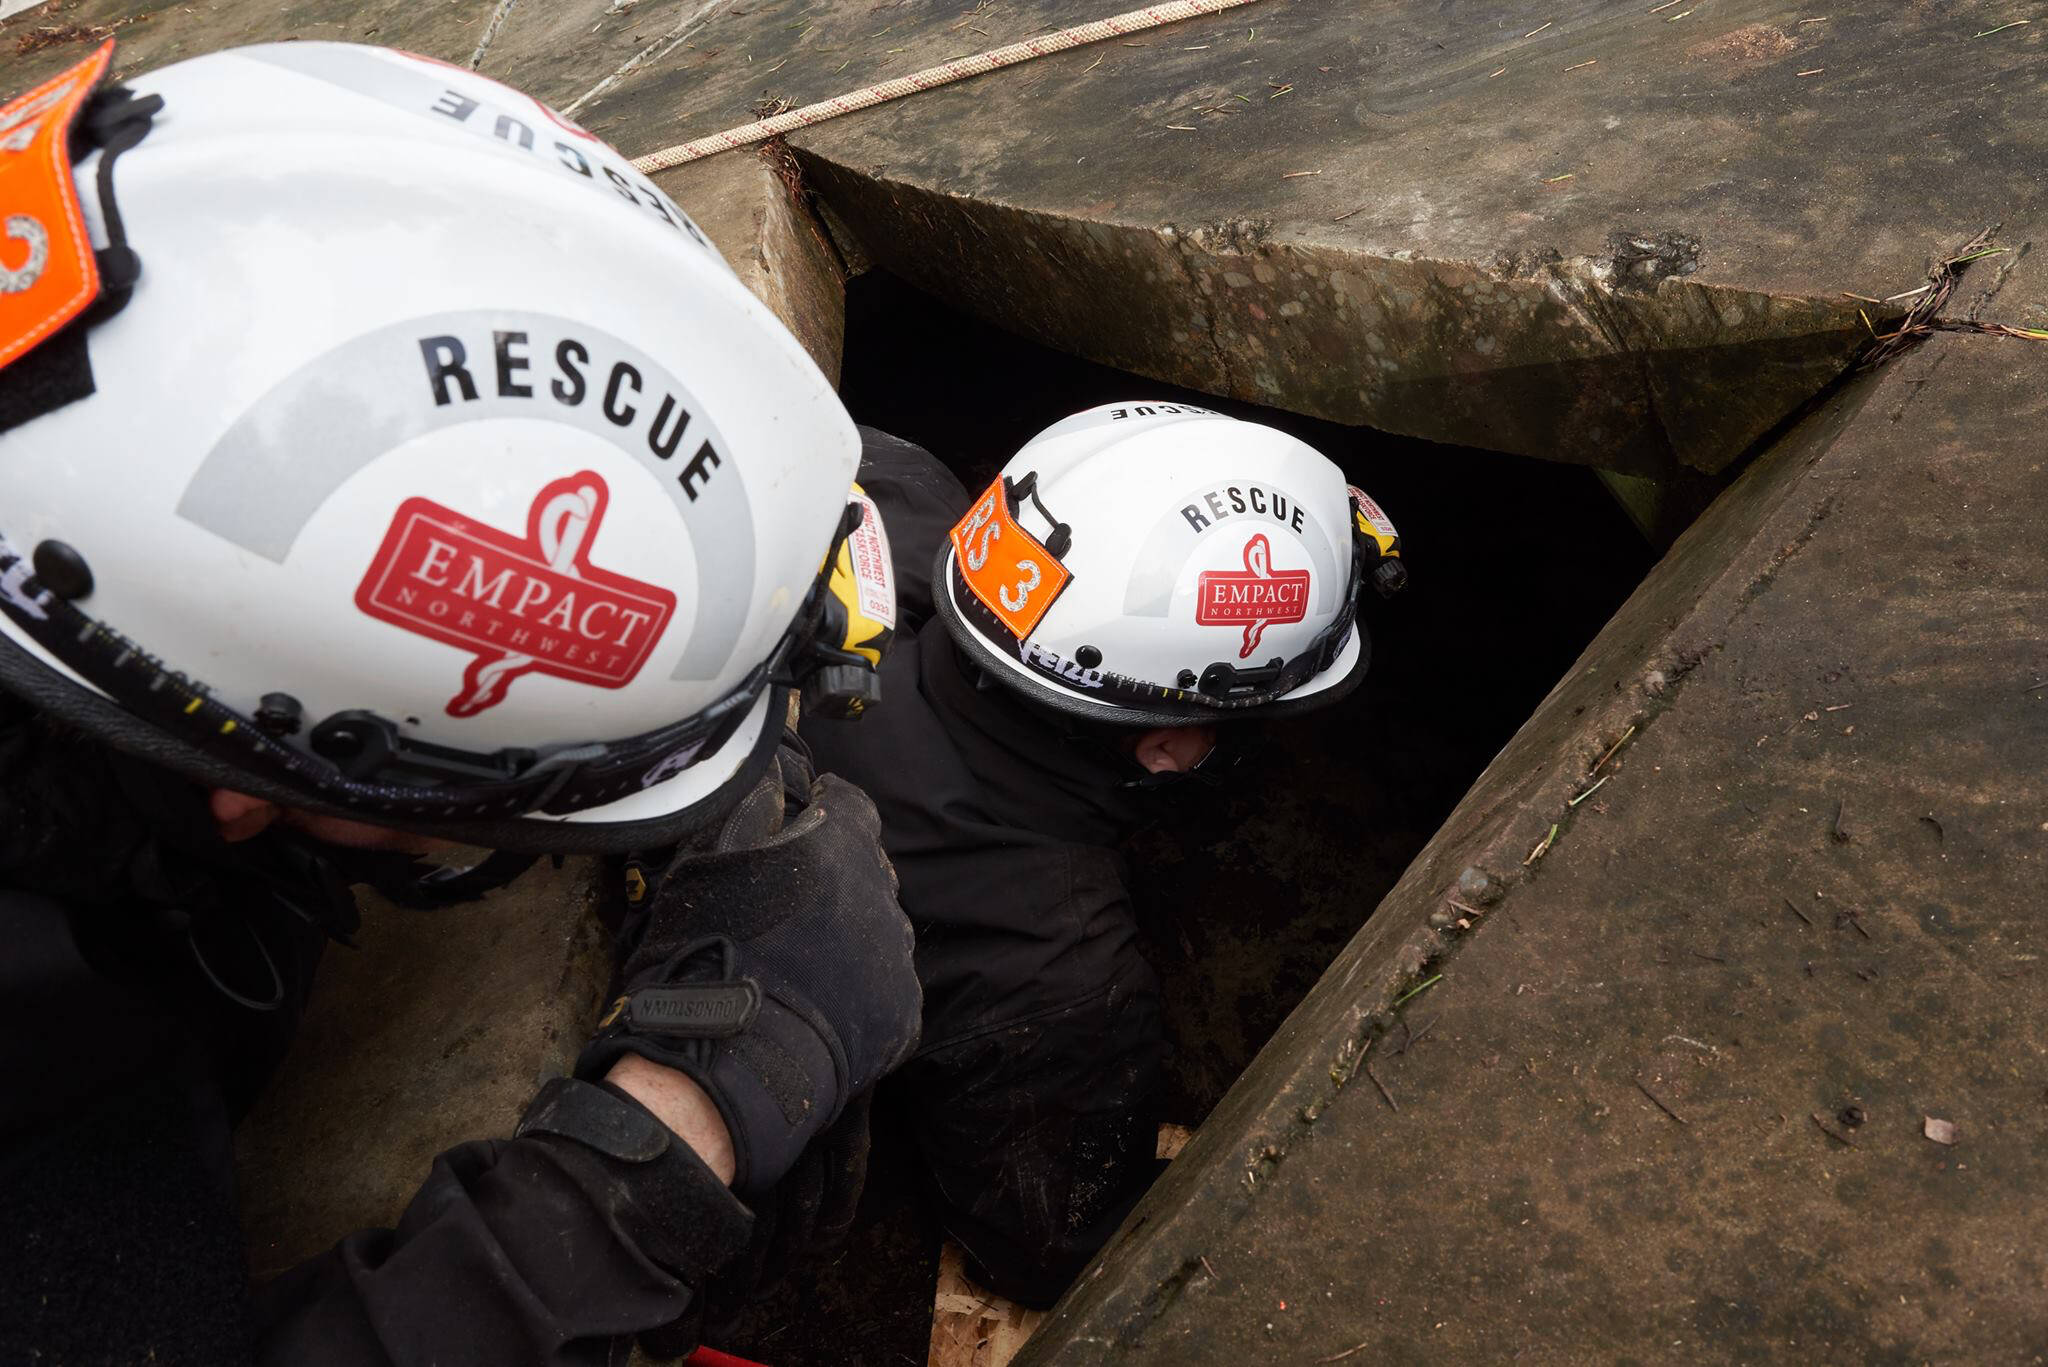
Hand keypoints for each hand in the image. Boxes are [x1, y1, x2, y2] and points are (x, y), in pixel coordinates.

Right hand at [577, 747, 920, 1192]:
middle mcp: (883, 897)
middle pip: (868, 868)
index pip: (851, 804)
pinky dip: (858, 989)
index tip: (798, 825)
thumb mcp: (706, 865)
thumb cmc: (707, 956)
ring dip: (847, 934)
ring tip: (796, 963)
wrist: (728, 1068)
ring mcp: (897, 959)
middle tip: (785, 907)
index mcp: (840, 849)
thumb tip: (770, 765)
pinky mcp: (904, 1015)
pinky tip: (815, 1004)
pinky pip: (885, 986)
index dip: (822, 810)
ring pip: (877, 928)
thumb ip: (749, 806)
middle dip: (835, 876)